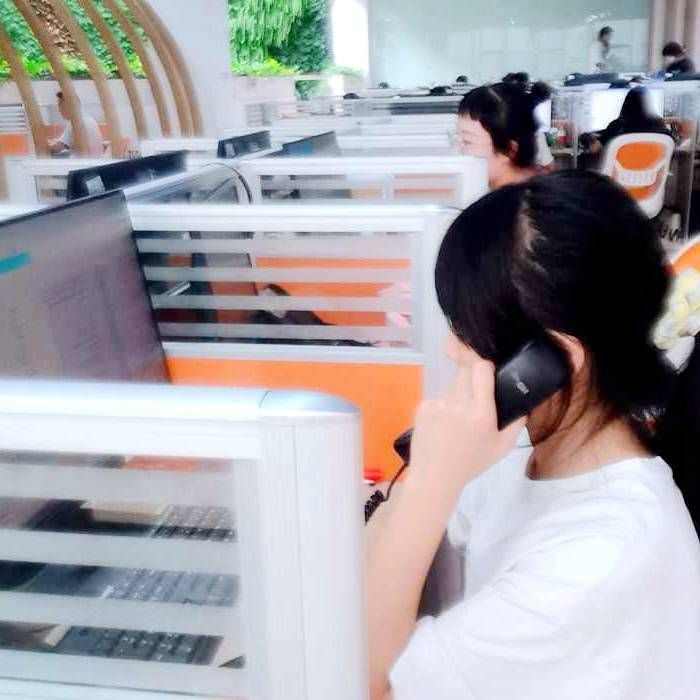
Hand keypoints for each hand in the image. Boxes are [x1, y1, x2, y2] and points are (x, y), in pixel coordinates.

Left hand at [407, 360, 525, 496]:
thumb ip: (516, 423)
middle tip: (474, 396)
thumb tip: (524, 403)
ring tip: (456, 420)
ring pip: (451, 386)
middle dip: (472, 379)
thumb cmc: (471, 463)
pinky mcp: (423, 407)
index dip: (485, 367)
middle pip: (465, 371)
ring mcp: (438, 404)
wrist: (435, 476)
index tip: (488, 373)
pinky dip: (442, 407)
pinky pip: (437, 398)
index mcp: (481, 412)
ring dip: (457, 396)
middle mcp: (458, 404)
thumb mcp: (502, 447)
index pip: (481, 368)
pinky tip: (442, 425)